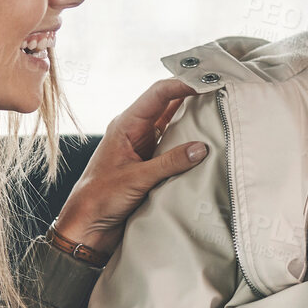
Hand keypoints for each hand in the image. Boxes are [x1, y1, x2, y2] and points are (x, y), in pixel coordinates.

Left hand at [53, 78, 208, 256]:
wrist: (86, 225)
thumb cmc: (100, 198)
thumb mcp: (137, 179)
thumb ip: (170, 163)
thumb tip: (202, 148)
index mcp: (126, 124)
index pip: (159, 94)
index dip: (183, 84)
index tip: (207, 82)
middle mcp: (135, 130)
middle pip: (169, 104)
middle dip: (193, 96)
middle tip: (221, 91)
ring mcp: (143, 146)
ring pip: (173, 124)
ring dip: (193, 119)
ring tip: (220, 112)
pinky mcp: (150, 163)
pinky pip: (173, 145)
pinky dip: (189, 142)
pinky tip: (206, 142)